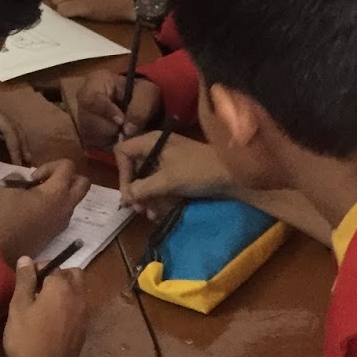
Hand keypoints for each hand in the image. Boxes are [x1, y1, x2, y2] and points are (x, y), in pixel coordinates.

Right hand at [0, 159, 90, 262]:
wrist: (11, 245)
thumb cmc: (11, 214)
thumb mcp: (7, 187)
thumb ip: (18, 176)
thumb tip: (24, 180)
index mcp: (58, 189)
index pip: (68, 165)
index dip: (51, 165)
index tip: (35, 178)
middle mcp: (68, 202)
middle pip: (83, 182)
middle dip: (68, 177)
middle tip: (49, 182)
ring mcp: (66, 217)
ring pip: (75, 197)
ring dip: (62, 192)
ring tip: (40, 196)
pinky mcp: (61, 227)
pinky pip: (66, 210)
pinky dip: (58, 205)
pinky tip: (39, 210)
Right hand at [3, 256, 90, 356]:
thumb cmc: (27, 339)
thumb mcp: (18, 308)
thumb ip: (24, 281)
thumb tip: (26, 259)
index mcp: (61, 286)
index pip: (51, 265)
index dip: (36, 271)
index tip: (25, 284)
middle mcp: (78, 295)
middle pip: (73, 274)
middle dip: (58, 276)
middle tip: (39, 290)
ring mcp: (84, 313)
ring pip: (78, 291)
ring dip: (65, 291)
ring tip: (45, 305)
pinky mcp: (84, 329)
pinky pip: (78, 308)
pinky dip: (69, 307)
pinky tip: (53, 321)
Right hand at [70, 70, 161, 148]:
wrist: (137, 103)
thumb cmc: (140, 94)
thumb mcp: (147, 94)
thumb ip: (140, 108)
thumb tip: (127, 130)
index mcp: (96, 81)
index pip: (92, 98)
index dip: (106, 112)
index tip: (122, 121)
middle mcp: (83, 98)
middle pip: (89, 119)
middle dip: (110, 127)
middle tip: (126, 127)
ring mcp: (81, 115)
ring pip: (90, 133)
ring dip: (110, 136)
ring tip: (122, 128)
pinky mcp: (85, 132)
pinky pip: (93, 143)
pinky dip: (108, 142)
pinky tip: (117, 134)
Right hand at [116, 133, 234, 218]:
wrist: (235, 175)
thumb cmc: (199, 171)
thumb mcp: (167, 180)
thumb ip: (142, 188)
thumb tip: (124, 198)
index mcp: (152, 142)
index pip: (122, 152)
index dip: (122, 172)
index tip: (129, 193)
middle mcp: (157, 149)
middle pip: (133, 168)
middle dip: (134, 191)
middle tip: (137, 210)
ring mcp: (168, 161)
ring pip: (146, 180)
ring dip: (145, 198)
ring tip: (150, 215)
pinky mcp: (178, 174)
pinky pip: (159, 185)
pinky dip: (157, 199)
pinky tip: (158, 214)